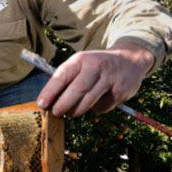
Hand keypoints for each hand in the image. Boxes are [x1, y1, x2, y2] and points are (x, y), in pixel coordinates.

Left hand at [37, 41, 153, 116]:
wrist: (130, 59)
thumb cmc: (97, 65)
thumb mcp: (82, 63)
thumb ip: (68, 78)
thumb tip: (49, 100)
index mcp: (81, 59)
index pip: (62, 75)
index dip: (50, 91)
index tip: (41, 103)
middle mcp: (96, 66)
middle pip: (77, 90)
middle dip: (63, 105)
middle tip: (55, 112)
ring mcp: (110, 78)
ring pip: (89, 101)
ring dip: (76, 110)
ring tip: (70, 113)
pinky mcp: (120, 90)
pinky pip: (102, 106)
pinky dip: (95, 109)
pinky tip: (94, 103)